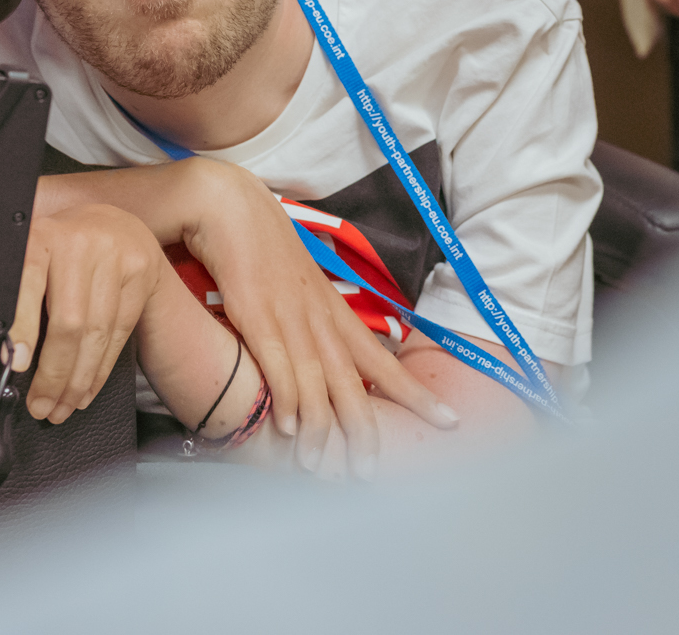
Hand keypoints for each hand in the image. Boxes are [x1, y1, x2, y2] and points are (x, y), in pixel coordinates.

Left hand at [10, 203, 163, 424]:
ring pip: (97, 332)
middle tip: (41, 404)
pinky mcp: (140, 275)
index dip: (22, 325)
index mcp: (44, 236)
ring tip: (63, 406)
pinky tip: (88, 387)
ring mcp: (116, 259)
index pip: (30, 282)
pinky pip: (119, 332)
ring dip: (78, 379)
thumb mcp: (35, 254)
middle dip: (54, 373)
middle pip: (69, 320)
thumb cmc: (65, 247)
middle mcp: (81, 244)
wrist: (118, 225)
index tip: (15, 363)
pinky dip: (101, 368)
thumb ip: (16, 291)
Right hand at [182, 163, 458, 475]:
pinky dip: (287, 398)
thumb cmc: (262, 247)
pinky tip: (292, 429)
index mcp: (333, 312)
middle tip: (371, 473)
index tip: (448, 420)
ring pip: (319, 382)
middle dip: (366, 431)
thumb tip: (319, 352)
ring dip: (323, 430)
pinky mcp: (257, 313)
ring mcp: (291, 315)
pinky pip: (277, 364)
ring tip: (325, 468)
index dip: (414, 394)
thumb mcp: (297, 286)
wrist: (230, 205)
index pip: (382, 361)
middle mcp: (320, 317)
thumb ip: (310, 320)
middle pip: (355, 382)